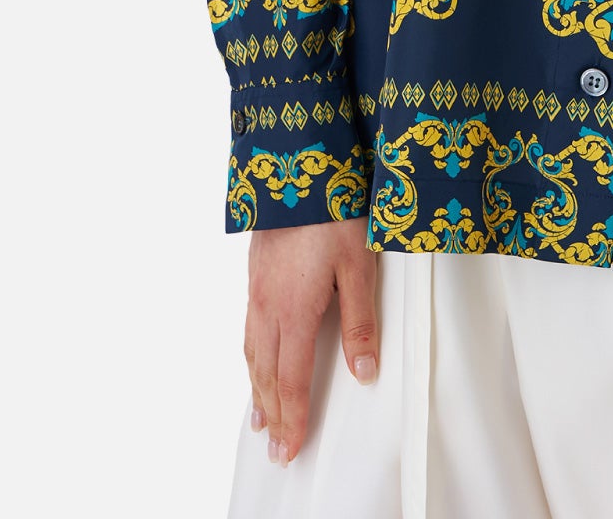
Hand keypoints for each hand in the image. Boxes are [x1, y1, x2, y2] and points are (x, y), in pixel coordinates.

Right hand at [243, 215, 379, 466]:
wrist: (296, 164)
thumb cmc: (333, 210)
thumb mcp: (358, 266)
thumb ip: (360, 323)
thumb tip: (364, 372)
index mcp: (293, 311)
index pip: (292, 380)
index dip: (293, 418)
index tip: (291, 448)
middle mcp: (267, 307)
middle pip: (267, 375)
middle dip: (272, 415)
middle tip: (276, 448)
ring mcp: (256, 290)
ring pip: (253, 354)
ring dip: (257, 390)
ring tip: (261, 418)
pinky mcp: (255, 275)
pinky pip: (248, 330)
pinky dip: (251, 359)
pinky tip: (256, 361)